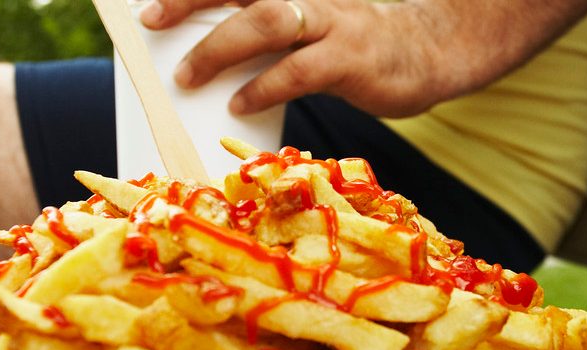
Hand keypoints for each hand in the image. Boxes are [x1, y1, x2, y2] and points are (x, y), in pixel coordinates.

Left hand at [141, 0, 586, 117]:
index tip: (150, 2)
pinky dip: (263, 86)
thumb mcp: (311, 30)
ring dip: (219, 48)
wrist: (435, 51)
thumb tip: (206, 64)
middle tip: (152, 22)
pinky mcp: (353, 59)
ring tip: (188, 76)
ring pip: (266, 22)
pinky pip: (300, 70)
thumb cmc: (361, 47)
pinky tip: (239, 103)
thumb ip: (268, 39)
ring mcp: (333, 23)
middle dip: (190, 0)